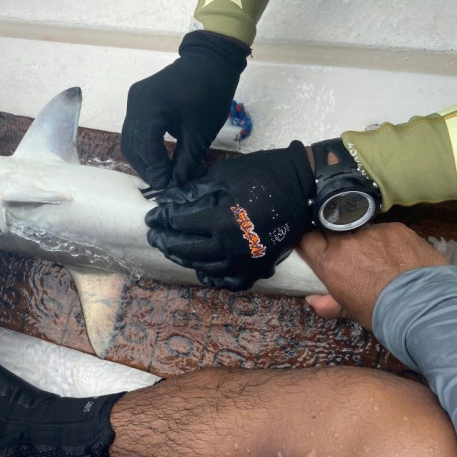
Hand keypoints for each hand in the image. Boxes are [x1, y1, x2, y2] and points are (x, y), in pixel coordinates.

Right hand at [121, 30, 248, 190]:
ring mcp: (134, 99)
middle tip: (164, 183)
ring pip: (130, 138)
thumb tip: (175, 186)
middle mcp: (135, 102)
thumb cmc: (210, 94)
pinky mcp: (137, 100)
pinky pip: (134, 128)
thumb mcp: (200, 134)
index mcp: (151, 107)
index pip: (145, 148)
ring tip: (161, 173)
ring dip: (143, 159)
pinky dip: (143, 146)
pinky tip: (157, 158)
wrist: (211, 60)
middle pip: (132, 145)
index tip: (167, 187)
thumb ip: (185, 162)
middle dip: (146, 168)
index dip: (155, 171)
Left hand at [145, 141, 315, 289]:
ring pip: (204, 267)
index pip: (179, 223)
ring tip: (173, 250)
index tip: (152, 217)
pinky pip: (230, 281)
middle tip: (155, 236)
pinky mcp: (258, 268)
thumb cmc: (264, 175)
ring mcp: (245, 262)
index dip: (162, 219)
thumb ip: (193, 192)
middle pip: (186, 250)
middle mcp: (229, 247)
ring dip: (185, 259)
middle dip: (166, 242)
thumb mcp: (224, 176)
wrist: (304, 187)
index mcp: (220, 221)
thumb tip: (166, 201)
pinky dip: (214, 276)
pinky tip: (204, 269)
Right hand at [298, 223, 448, 329]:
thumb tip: (313, 300)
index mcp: (329, 263)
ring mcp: (371, 232)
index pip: (308, 239)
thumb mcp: (351, 311)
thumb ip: (329, 304)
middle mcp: (346, 242)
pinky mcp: (395, 227)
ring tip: (378, 255)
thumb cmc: (382, 313)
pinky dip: (386, 239)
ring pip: (359, 228)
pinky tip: (397, 253)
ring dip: (363, 239)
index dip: (311, 243)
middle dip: (335, 238)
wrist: (424, 305)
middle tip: (347, 252)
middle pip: (331, 230)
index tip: (317, 248)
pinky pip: (384, 230)